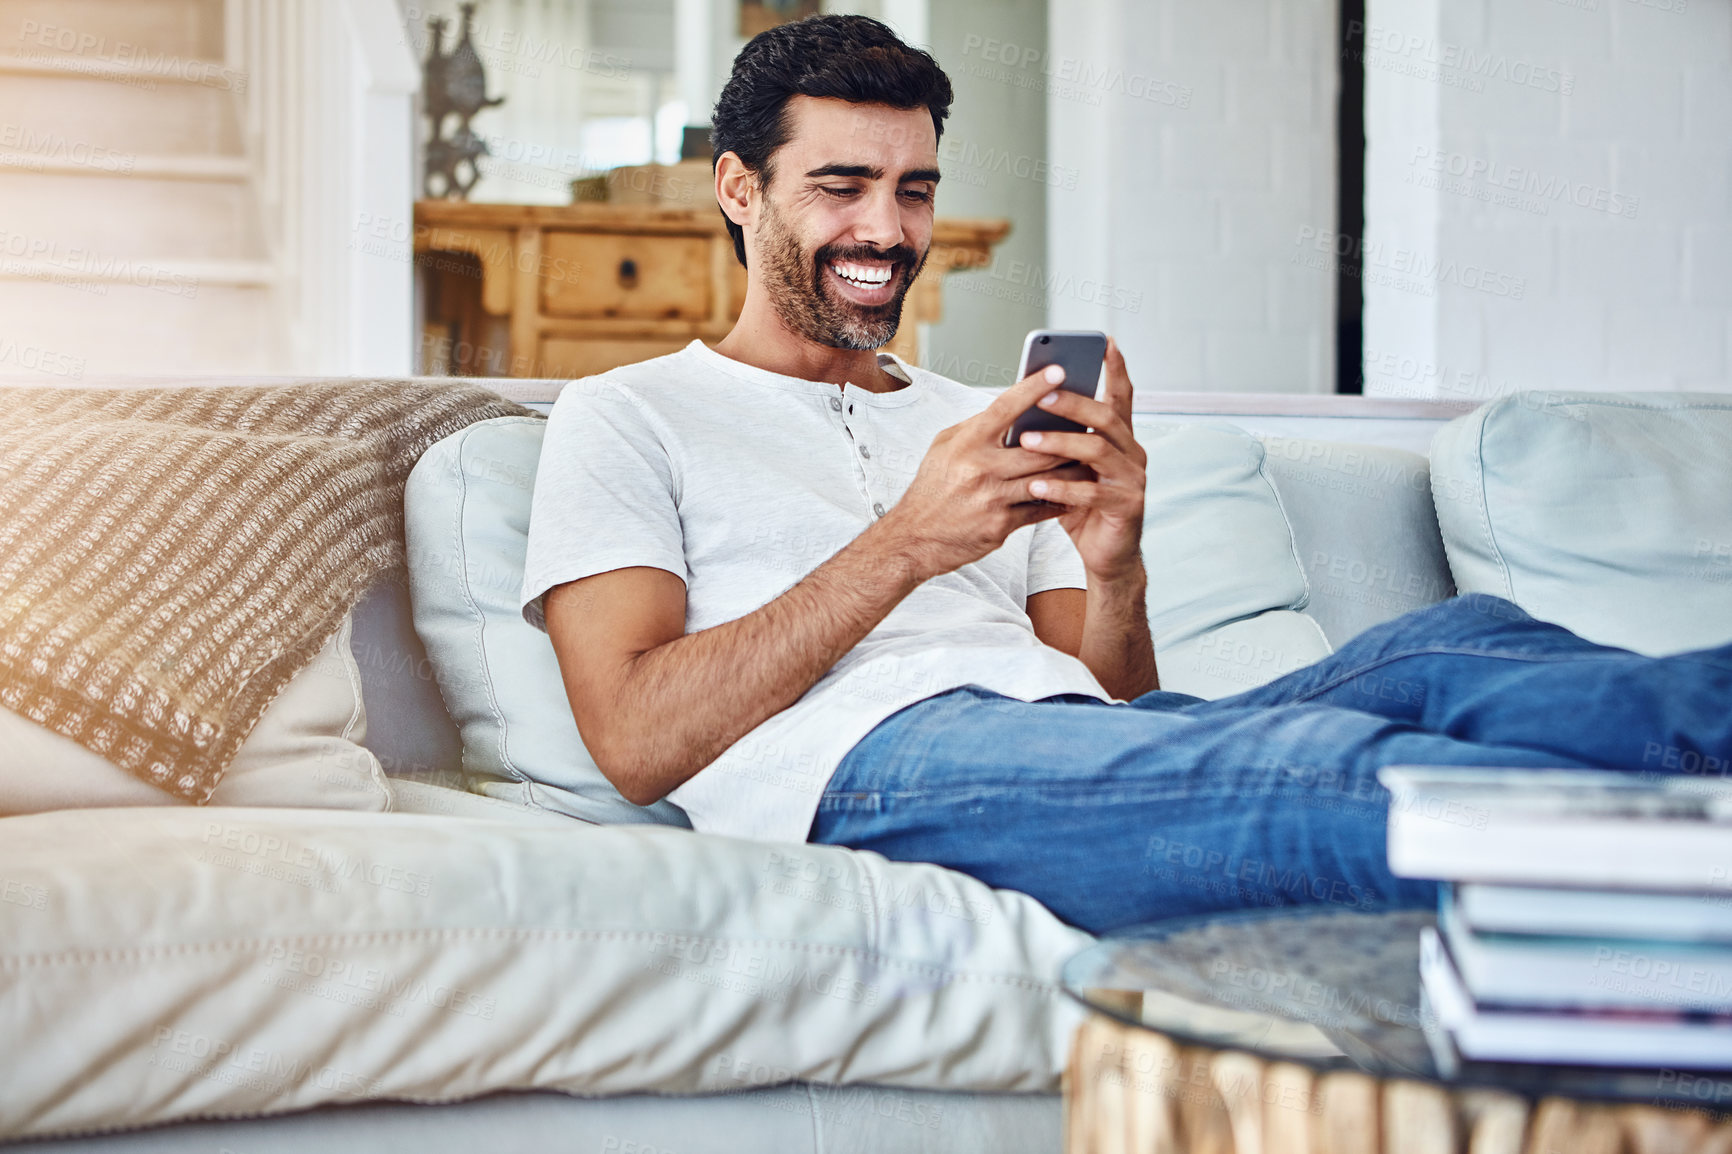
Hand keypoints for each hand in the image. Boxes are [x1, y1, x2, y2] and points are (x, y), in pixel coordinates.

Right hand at [877, 363, 1074, 581]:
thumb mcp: (945, 447)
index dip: (1034, 387)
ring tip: (1090, 459)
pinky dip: (1059, 500)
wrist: (914, 538)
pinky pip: (1040, 510)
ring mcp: (993, 499)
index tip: (1058, 371)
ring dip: (1072, 469)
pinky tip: (1073, 493)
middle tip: (1091, 423)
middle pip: (1039, 447)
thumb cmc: (932, 489)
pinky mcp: (1001, 526)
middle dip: (1069, 436)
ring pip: (1047, 479)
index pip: (1005, 407)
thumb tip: (1010, 409)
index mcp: (966, 443)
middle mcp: (980, 469)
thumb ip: (978, 428)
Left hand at [1015, 338, 1146, 582]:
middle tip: (1041, 393)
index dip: (1115, 368)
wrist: (1107, 555)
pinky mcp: (1127, 506)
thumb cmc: (1083, 507)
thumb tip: (1022, 413)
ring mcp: (1133, 479)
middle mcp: (1133, 452)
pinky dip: (1062, 487)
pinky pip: (1092, 492)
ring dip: (1060, 442)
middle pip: (1105, 416)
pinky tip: (1036, 486)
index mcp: (1120, 438)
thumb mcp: (1069, 468)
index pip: (1120, 395)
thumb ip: (1058, 441)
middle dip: (1072, 402)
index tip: (1104, 342)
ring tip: (1026, 440)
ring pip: (1098, 450)